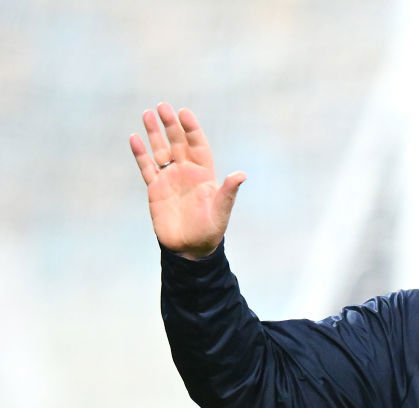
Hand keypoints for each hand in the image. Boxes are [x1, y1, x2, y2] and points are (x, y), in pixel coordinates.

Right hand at [129, 103, 245, 258]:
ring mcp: (170, 179)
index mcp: (204, 174)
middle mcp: (186, 172)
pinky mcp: (155, 189)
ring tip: (147, 113)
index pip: (197, 145)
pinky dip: (140, 153)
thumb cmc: (210, 230)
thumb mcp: (221, 210)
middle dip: (171, 125)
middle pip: (178, 143)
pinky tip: (134, 138)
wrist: (190, 248)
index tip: (184, 113)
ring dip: (154, 133)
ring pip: (160, 150)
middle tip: (162, 106)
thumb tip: (240, 175)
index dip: (192, 129)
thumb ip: (228, 192)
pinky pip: (147, 167)